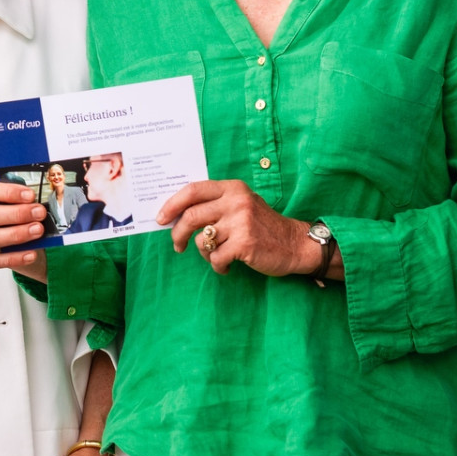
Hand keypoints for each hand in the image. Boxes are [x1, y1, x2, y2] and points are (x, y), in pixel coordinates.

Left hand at [157, 180, 314, 276]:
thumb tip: (176, 213)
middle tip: (177, 245)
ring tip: (217, 256)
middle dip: (178, 234)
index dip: (172, 204)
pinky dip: (217, 266)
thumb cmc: (263, 226)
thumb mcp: (242, 205)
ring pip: (202, 240)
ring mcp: (241, 223)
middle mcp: (236, 202)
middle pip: (191, 216)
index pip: (193, 190)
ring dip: (204, 254)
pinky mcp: (244, 244)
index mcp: (233, 189)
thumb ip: (216, 204)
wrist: (295, 244)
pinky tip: (227, 266)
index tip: (161, 218)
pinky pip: (215, 258)